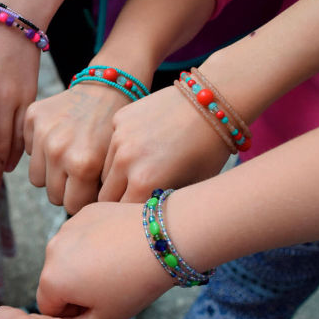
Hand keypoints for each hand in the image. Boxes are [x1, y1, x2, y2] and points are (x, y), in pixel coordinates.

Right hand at [24, 85, 129, 213]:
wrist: (109, 87)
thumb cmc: (116, 130)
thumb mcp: (115, 165)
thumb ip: (100, 194)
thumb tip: (84, 219)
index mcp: (83, 164)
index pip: (72, 206)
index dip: (83, 201)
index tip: (91, 193)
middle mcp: (58, 150)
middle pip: (52, 195)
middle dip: (67, 190)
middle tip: (81, 176)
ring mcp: (42, 133)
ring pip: (37, 178)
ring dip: (52, 173)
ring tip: (69, 158)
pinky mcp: (32, 117)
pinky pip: (28, 151)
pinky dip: (41, 150)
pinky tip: (60, 138)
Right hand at [36, 202, 171, 318]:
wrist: (165, 239)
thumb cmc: (135, 284)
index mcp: (51, 280)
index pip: (49, 309)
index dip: (74, 315)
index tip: (102, 308)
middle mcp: (51, 250)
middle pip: (57, 282)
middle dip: (77, 289)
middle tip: (112, 289)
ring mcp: (67, 227)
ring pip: (69, 258)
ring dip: (84, 267)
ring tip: (117, 267)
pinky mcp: (84, 213)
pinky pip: (81, 237)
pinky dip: (94, 245)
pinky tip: (120, 247)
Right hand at [99, 85, 229, 202]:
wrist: (213, 101)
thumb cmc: (209, 149)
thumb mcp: (191, 186)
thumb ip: (160, 203)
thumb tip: (142, 215)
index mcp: (144, 182)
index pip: (121, 214)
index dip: (130, 216)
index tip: (138, 215)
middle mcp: (125, 161)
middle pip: (105, 196)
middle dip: (118, 200)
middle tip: (135, 197)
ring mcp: (119, 137)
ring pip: (105, 171)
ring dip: (118, 175)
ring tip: (141, 169)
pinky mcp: (119, 119)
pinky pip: (112, 145)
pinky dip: (122, 149)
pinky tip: (145, 143)